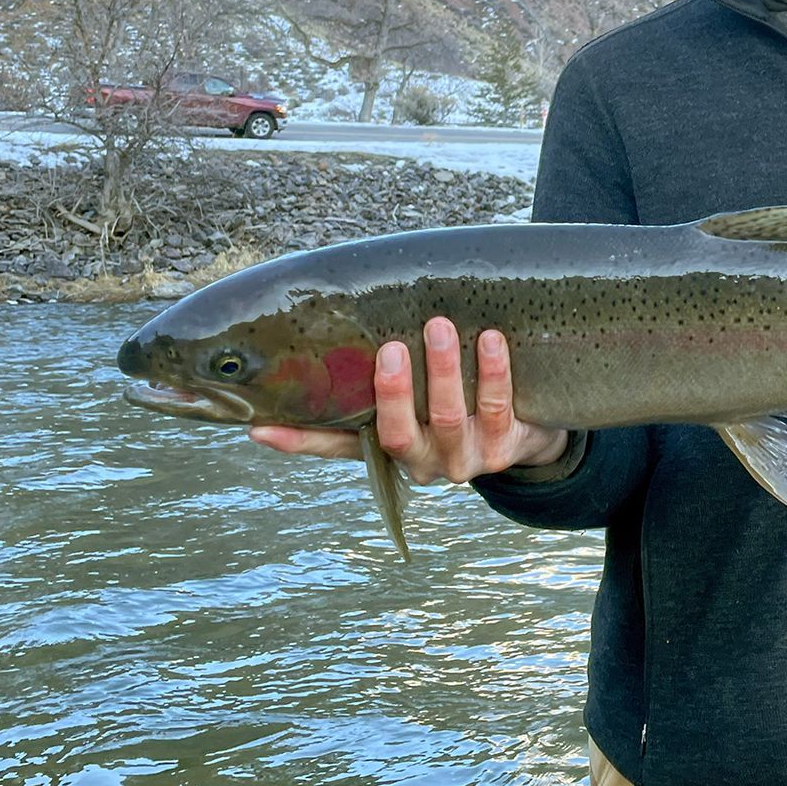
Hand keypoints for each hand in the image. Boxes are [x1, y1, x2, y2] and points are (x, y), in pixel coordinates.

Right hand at [249, 317, 567, 481]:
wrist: (528, 429)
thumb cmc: (458, 397)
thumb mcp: (417, 395)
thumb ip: (377, 375)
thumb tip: (327, 324)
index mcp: (388, 449)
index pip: (334, 447)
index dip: (297, 442)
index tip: (257, 429)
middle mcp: (420, 461)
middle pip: (397, 433)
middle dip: (392, 391)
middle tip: (392, 347)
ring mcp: (462, 459)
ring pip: (446, 417)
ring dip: (443, 372)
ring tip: (439, 326)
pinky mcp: (503, 449)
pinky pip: (496, 408)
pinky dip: (494, 372)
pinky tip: (491, 339)